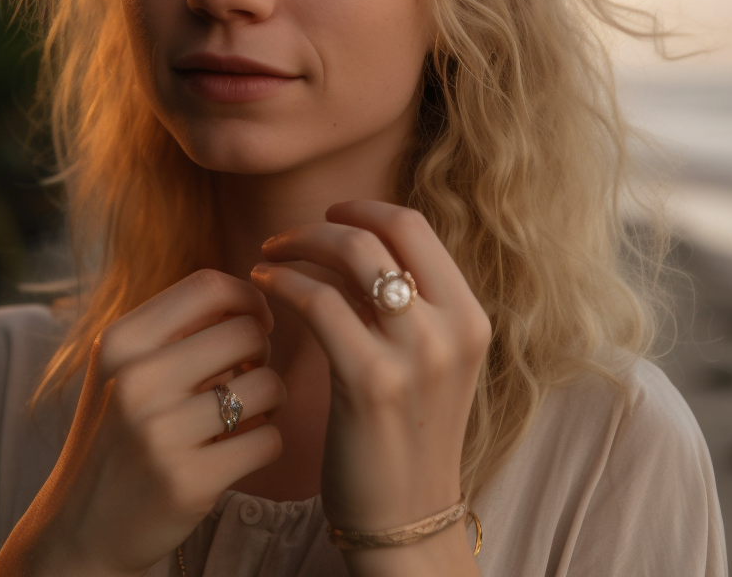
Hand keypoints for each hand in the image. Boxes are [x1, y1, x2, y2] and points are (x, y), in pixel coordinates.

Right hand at [0, 270, 285, 576]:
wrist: (81, 528)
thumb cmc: (120, 431)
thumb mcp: (125, 367)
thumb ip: (178, 326)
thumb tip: (256, 295)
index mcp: (120, 341)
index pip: (208, 285)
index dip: (248, 297)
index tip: (256, 320)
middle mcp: (135, 380)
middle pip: (246, 331)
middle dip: (263, 350)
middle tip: (249, 373)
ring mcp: (160, 433)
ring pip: (267, 385)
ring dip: (272, 398)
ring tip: (249, 412)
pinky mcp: (188, 482)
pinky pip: (269, 439)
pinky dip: (266, 441)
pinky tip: (241, 449)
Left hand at [251, 201, 489, 574]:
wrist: (407, 523)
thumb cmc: (404, 436)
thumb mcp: (426, 360)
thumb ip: (401, 303)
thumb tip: (349, 245)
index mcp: (469, 316)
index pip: (414, 226)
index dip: (365, 208)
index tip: (329, 214)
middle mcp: (452, 327)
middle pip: (382, 230)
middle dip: (324, 222)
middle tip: (285, 236)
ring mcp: (417, 353)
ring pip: (350, 254)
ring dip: (298, 244)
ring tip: (266, 256)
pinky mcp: (372, 380)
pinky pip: (318, 301)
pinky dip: (283, 281)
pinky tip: (262, 284)